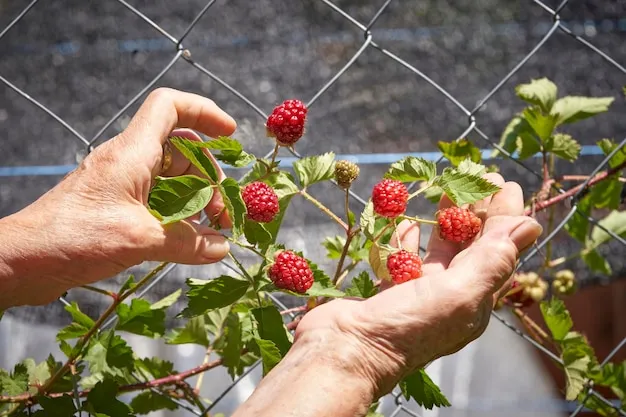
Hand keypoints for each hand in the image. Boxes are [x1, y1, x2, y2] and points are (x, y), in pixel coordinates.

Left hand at [0, 88, 235, 306]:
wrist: (20, 260)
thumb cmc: (74, 238)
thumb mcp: (140, 239)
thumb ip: (187, 242)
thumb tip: (222, 248)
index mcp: (132, 153)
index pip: (170, 107)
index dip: (204, 111)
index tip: (230, 134)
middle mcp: (127, 162)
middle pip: (180, 150)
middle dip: (208, 177)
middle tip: (221, 215)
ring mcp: (120, 184)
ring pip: (170, 179)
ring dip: (195, 201)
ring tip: (210, 232)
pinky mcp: (114, 207)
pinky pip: (156, 201)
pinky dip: (177, 216)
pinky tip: (188, 241)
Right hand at [293, 173, 542, 396]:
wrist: (347, 350)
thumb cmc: (406, 325)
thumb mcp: (458, 292)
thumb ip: (493, 258)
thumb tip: (530, 224)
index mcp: (474, 299)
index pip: (499, 249)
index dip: (504, 214)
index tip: (501, 182)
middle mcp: (451, 296)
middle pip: (471, 246)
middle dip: (475, 211)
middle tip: (475, 177)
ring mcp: (419, 293)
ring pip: (439, 250)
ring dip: (445, 220)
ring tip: (446, 190)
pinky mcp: (389, 290)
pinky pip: (404, 259)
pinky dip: (408, 239)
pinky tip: (408, 222)